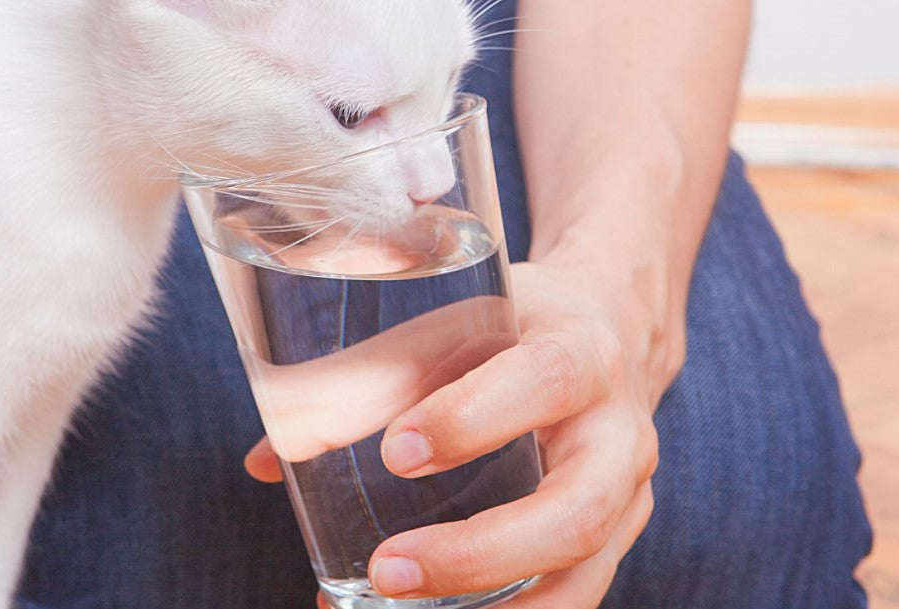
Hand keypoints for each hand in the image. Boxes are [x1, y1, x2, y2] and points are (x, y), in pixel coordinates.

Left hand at [245, 257, 681, 606]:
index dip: (474, 417)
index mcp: (584, 351)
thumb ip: (372, 375)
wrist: (611, 335)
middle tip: (386, 571)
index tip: (395, 450)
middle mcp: (620, 434)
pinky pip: (568, 601)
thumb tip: (271, 457)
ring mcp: (627, 501)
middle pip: (577, 511)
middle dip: (479, 554)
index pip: (545, 380)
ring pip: (580, 578)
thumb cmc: (517, 325)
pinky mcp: (612, 546)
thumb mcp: (458, 318)